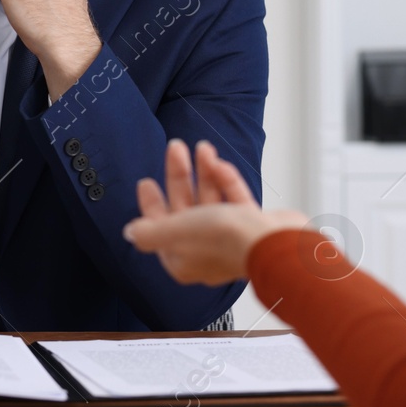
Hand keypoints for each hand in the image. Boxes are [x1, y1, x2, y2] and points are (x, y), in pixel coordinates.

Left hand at [122, 138, 305, 284]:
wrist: (275, 244)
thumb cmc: (226, 240)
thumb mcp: (176, 232)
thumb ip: (151, 231)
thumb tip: (130, 233)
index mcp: (183, 259)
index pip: (160, 229)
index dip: (152, 205)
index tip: (146, 182)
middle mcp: (205, 250)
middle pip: (185, 208)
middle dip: (180, 177)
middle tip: (175, 147)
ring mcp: (230, 238)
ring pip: (211, 200)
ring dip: (204, 172)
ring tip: (202, 147)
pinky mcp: (252, 225)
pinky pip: (234, 199)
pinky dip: (226, 181)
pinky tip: (220, 164)